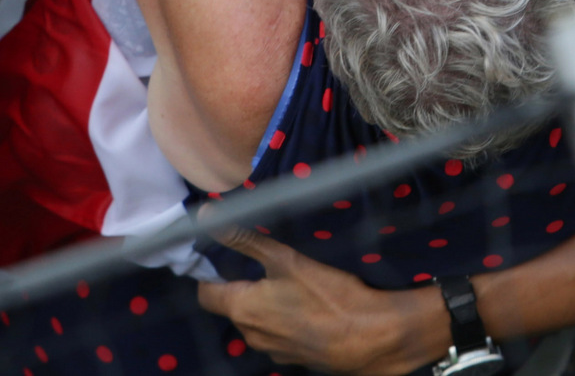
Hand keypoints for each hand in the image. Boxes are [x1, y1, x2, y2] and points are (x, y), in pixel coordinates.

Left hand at [197, 222, 440, 374]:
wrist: (368, 337)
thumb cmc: (326, 295)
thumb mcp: (285, 259)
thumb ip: (244, 239)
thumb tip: (206, 216)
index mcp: (242, 309)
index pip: (206, 294)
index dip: (211, 275)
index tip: (225, 259)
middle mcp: (250, 334)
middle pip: (233, 308)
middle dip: (245, 288)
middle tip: (268, 268)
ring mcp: (272, 350)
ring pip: (257, 322)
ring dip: (266, 306)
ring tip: (293, 287)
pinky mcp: (293, 359)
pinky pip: (279, 336)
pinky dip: (286, 322)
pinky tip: (309, 308)